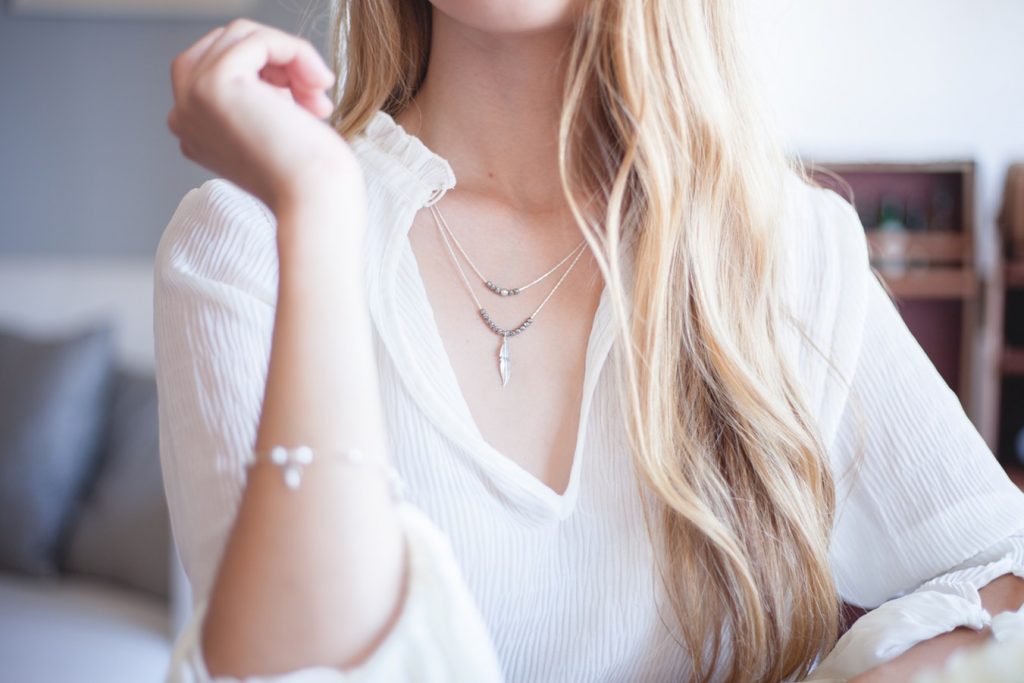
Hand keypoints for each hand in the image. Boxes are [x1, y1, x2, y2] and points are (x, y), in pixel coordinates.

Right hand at [167, 18, 363, 217]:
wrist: (315, 201)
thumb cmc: (310, 176)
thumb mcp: (275, 128)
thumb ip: (260, 96)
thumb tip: (274, 56)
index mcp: (195, 130)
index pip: (221, 66)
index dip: (270, 72)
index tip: (305, 102)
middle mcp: (184, 114)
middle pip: (228, 45)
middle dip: (278, 60)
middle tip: (315, 96)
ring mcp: (192, 97)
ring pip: (244, 36)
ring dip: (293, 57)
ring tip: (318, 94)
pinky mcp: (213, 83)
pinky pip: (260, 39)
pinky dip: (297, 53)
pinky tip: (318, 83)